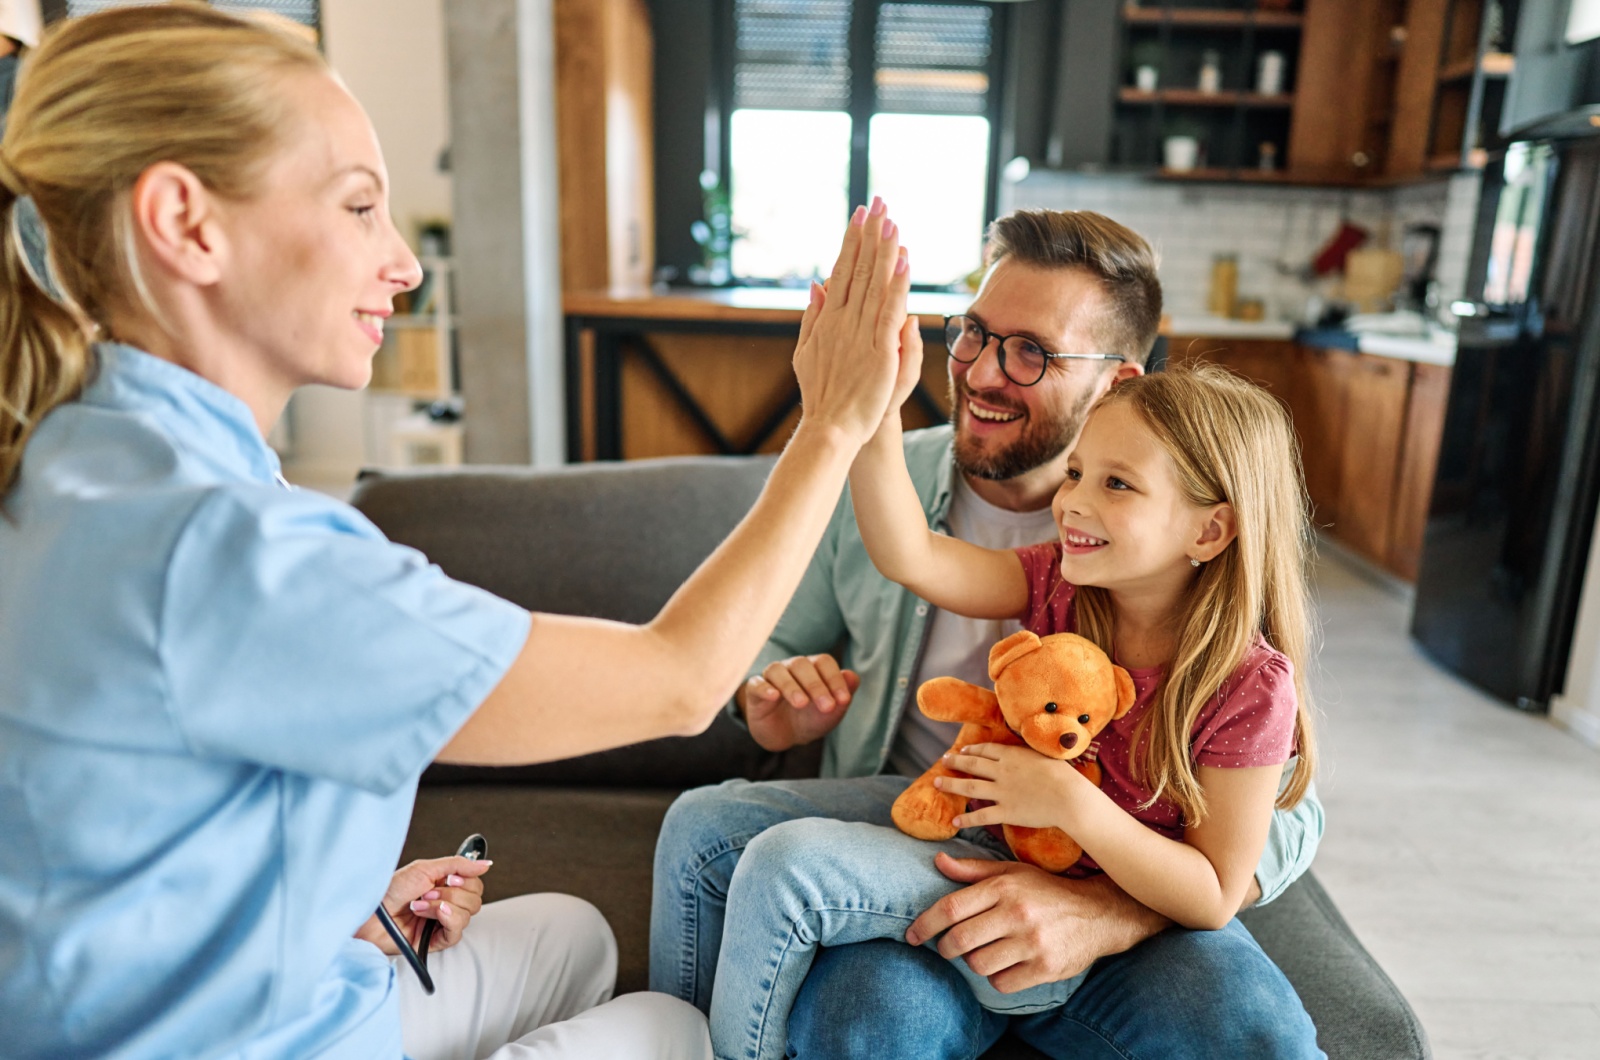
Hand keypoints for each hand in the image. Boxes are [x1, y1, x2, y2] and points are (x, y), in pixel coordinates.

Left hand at [355, 855, 490, 956]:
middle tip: (428, 892)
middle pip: (475, 899)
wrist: (370, 914)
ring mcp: (442, 924)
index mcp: (446, 886)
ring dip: (442, 905)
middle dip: (452, 893)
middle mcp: (447, 904)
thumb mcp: (425, 868)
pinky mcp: (436, 941)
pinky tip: (427, 914)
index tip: (449, 879)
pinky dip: (445, 919)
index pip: (475, 884)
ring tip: (419, 904)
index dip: (466, 881)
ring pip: (467, 915)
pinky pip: (456, 932)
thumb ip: (458, 865)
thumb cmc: (390, 890)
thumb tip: (486, 864)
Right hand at [740, 653, 859, 751]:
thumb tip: (852, 676)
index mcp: (813, 667)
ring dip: (791, 686)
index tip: (843, 700)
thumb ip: (844, 693)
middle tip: (826, 706)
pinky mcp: (755, 692)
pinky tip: (774, 697)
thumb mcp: (832, 711)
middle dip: (816, 685)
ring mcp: (772, 678)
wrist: (787, 737)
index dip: (835, 679)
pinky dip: (765, 688)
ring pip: (778, 671)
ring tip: (801, 703)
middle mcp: (792, 667)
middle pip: (802, 664)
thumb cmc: (812, 718)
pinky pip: (756, 684)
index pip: (824, 662)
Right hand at [791, 197, 913, 446]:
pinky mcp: (880, 351)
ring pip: (875, 284)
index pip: (843, 272)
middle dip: (869, 235)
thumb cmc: (825, 396)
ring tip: (891, 220)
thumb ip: (813, 317)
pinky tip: (904, 261)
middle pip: (859, 270)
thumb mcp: (808, 353)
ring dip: (884, 250)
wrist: (831, 429)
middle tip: (877, 202)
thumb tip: (817, 285)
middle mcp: (843, 321)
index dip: (853, 242)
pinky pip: (890, 311)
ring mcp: (860, 334)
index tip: (860, 216)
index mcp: (828, 320)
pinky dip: (897, 286)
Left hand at [903, 854, 1168, 991]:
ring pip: (978, 964)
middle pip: (959, 941)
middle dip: (945, 948)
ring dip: (973, 962)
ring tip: (983, 952)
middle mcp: (1017, 913)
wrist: (1099, 913)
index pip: (951, 908)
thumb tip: (937, 861)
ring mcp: (1033, 942)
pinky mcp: (1046, 968)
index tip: (912, 936)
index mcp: (1004, 887)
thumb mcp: (1013, 872)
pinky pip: (1002, 982)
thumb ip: (973, 870)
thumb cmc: (1047, 891)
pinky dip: (997, 978)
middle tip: (947, 947)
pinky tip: (1005, 966)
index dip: (924, 924)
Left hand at [936, 742, 1090, 830]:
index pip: (986, 750)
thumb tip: (1025, 751)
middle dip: (955, 761)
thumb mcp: (1045, 755)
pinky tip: (954, 820)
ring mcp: (1003, 792)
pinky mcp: (1007, 812)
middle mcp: (1003, 771)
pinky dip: (967, 818)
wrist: (1069, 797)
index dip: (972, 749)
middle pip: (972, 764)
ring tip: (936, 783)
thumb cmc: (1064, 775)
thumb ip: (1030, 754)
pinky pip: (982, 815)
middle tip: (943, 760)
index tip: (962, 750)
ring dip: (951, 784)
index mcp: (1013, 755)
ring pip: (970, 787)